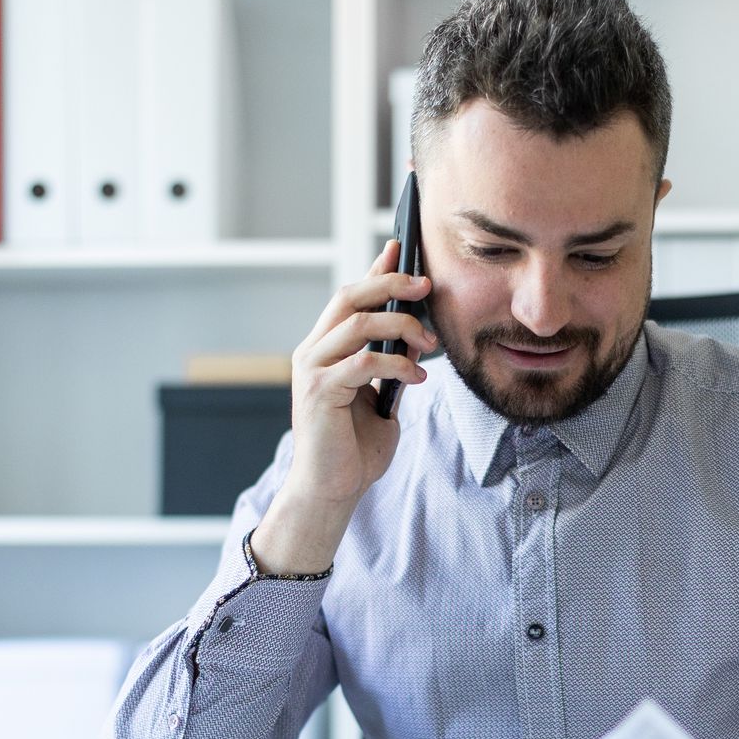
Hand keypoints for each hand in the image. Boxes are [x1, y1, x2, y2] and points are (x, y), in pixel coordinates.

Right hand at [250, 241, 436, 574]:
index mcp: (324, 348)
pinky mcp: (318, 391)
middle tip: (426, 284)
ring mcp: (311, 369)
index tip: (402, 248)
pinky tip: (417, 378)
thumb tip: (413, 338)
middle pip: (349, 297)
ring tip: (427, 343)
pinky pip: (363, 363)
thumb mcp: (379, 398)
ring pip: (356, 324)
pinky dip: (396, 365)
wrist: (332, 490)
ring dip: (400, 326)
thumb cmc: (354, 448)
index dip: (375, 270)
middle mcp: (312, 351)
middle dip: (390, 284)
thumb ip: (387, 367)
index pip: (350, 297)